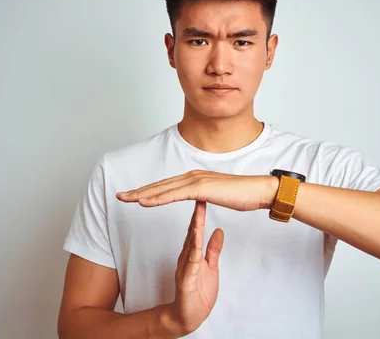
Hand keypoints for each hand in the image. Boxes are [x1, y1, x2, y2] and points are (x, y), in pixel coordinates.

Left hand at [116, 170, 278, 210]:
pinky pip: (174, 195)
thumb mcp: (218, 195)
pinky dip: (156, 198)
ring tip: (125, 199)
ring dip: (142, 194)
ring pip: (162, 189)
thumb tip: (200, 198)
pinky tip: (143, 202)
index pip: (166, 186)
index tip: (133, 196)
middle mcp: (192, 176)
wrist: (260, 191)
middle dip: (138, 191)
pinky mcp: (201, 188)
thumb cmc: (243, 195)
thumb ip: (206, 195)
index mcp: (195, 179)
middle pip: (159, 185)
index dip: (148, 190)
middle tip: (120, 196)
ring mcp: (196, 181)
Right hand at [167, 201, 223, 334]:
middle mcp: (186, 257)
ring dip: (193, 230)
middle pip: (191, 233)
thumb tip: (218, 231)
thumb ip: (213, 249)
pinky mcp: (186, 281)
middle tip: (199, 196)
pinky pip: (190, 266)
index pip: (196, 229)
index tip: (204, 195)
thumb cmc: (198, 292)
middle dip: (196, 215)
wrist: (188, 317)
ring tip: (198, 215)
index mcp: (192, 253)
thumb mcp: (211, 267)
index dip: (200, 212)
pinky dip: (193, 254)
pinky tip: (196, 245)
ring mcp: (185, 268)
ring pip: (190, 246)